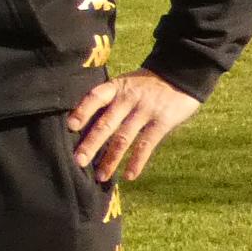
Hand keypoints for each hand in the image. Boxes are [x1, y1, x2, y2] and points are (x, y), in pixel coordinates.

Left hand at [69, 70, 198, 181]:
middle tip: (78, 161)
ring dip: (111, 159)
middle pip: (106, 124)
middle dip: (91, 144)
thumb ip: (108, 101)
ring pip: (124, 138)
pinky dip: (137, 161)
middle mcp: (128, 99)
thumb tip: (84, 124)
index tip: (71, 126)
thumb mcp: (124, 84)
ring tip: (101, 176)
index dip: (82, 111)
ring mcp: (145, 111)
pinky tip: (128, 176)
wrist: (180, 74)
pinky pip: (147, 145)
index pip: (95, 98)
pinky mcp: (162, 122)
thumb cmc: (144, 84)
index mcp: (115, 88)